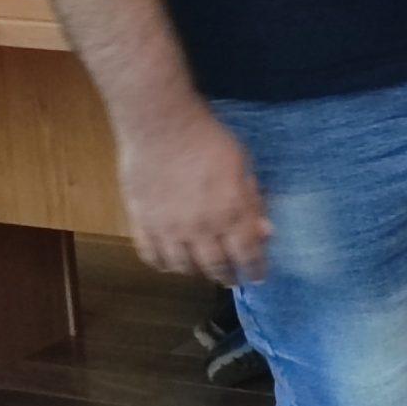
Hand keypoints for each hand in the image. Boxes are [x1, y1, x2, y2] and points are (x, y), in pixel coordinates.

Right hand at [115, 105, 270, 285]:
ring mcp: (168, 229)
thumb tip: (264, 232)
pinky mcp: (141, 223)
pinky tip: (171, 262)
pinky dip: (162, 264)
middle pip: (215, 267)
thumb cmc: (210, 139)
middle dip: (227, 276)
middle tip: (232, 279)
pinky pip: (151, 256)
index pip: (247, 254)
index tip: (258, 277)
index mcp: (231, 213)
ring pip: (182, 267)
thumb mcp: (243, 166)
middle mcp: (200, 228)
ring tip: (203, 270)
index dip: (255, 269)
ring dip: (196, 272)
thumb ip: (252, 201)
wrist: (162, 126)